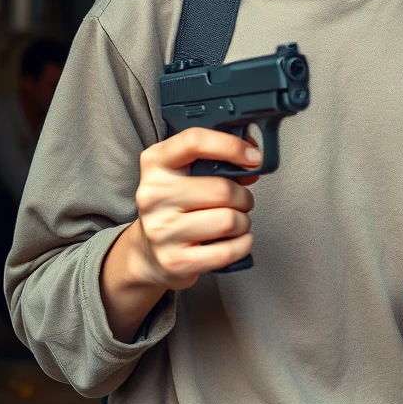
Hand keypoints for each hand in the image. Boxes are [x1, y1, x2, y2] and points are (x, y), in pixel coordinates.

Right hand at [130, 128, 261, 289]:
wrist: (148, 254)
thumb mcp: (187, 175)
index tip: (253, 158)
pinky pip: (228, 250)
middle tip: (239, 202)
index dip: (231, 146)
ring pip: (229, 220)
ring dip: (243, 222)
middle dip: (243, 197)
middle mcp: (153, 195)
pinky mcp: (174, 261)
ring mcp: (161, 230)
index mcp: (156, 164)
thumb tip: (253, 158)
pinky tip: (234, 241)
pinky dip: (242, 244)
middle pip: (222, 189)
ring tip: (233, 223)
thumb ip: (219, 160)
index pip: (194, 141)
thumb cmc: (178, 207)